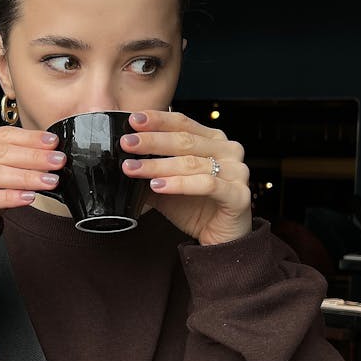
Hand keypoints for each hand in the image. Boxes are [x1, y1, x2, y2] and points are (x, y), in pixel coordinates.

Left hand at [120, 110, 251, 244]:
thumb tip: (122, 159)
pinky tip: (158, 186)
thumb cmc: (196, 207)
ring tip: (133, 168)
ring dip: (158, 166)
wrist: (220, 239)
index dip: (157, 120)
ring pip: (192, 163)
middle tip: (126, 143)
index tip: (133, 120)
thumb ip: (150, 170)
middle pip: (185, 141)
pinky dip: (179, 184)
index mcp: (213, 140)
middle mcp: (228, 151)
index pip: (183, 123)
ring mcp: (237, 172)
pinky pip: (206, 185)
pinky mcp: (239, 195)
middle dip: (152, 141)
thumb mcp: (167, 184)